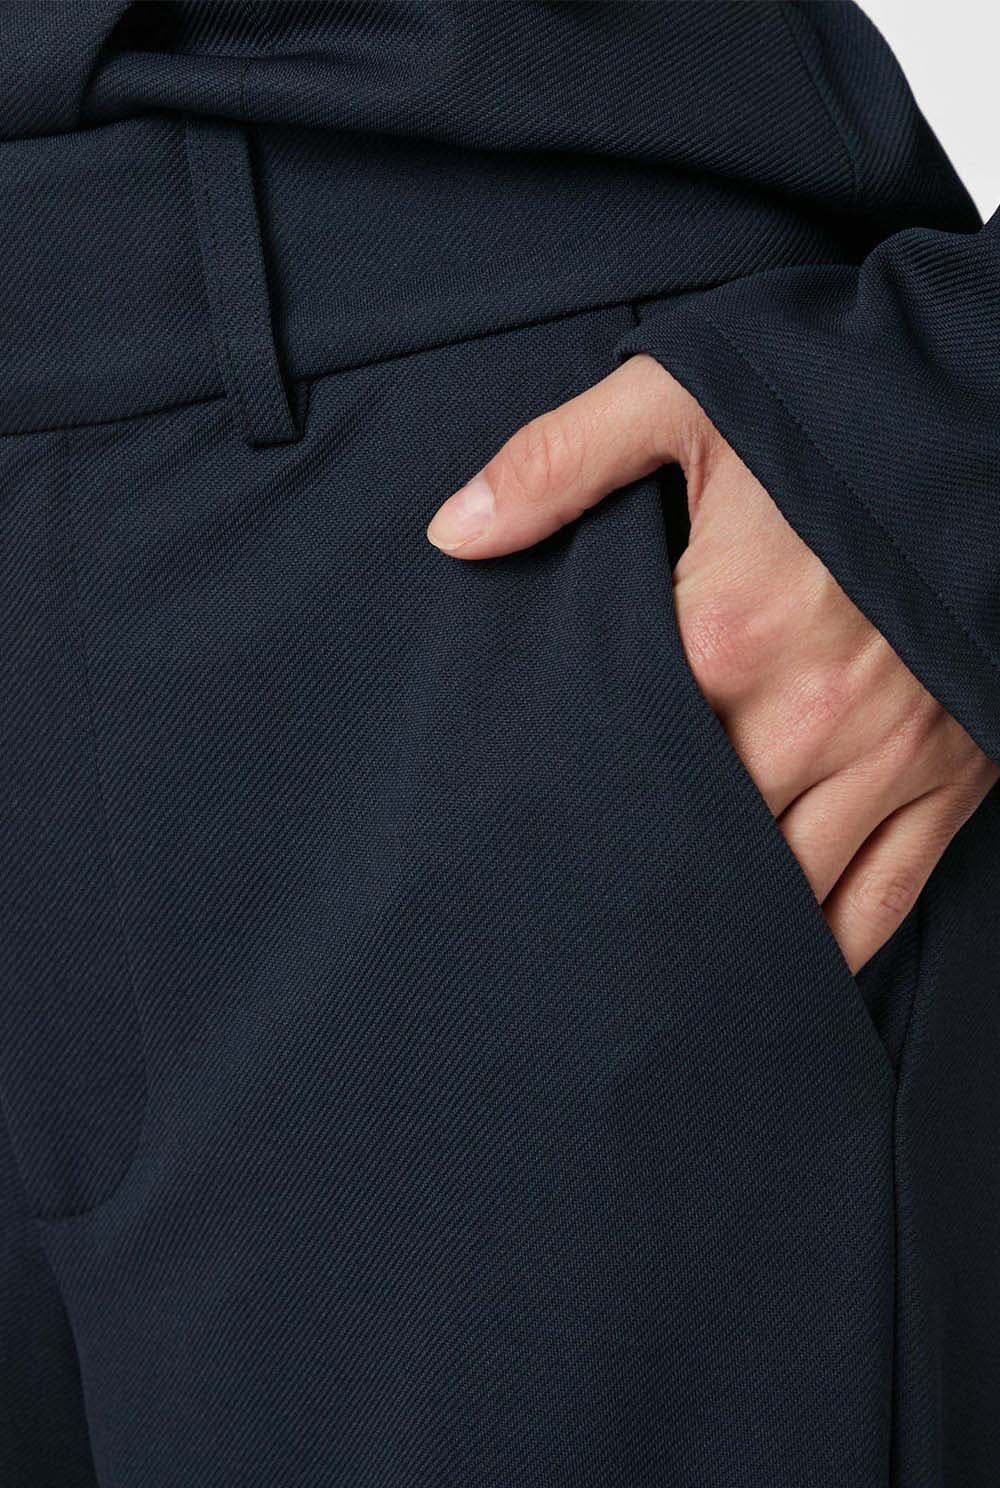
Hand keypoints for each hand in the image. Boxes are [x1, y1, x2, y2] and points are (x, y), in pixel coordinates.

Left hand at [426, 355, 997, 972]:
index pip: (620, 755)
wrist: (999, 418)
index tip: (524, 833)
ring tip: (661, 970)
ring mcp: (886, 760)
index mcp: (724, 637)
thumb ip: (559, 462)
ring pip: (789, 891)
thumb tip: (452, 532)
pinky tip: (783, 975)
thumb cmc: (839, 412)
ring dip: (726, 930)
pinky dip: (833, 947)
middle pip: (698, 839)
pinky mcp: (951, 778)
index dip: (568, 801)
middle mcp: (804, 721)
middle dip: (640, 879)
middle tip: (573, 927)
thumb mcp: (685, 400)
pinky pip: (886, 895)